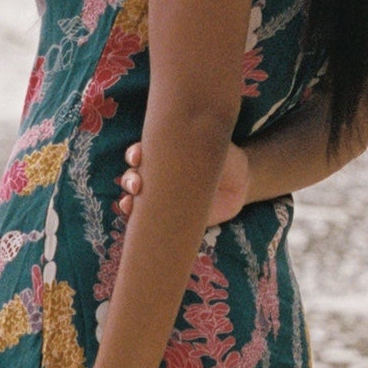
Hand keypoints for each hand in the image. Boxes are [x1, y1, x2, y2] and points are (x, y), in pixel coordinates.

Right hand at [116, 137, 249, 227]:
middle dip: (130, 179)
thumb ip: (202, 146)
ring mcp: (162, 196)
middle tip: (137, 185)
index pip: (141, 152)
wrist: (240, 184)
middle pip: (133, 175)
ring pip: (135, 198)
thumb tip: (189, 146)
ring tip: (129, 204)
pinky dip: (136, 220)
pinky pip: (148, 219)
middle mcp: (158, 174)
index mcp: (165, 154)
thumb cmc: (226, 158)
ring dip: (127, 200)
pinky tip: (133, 220)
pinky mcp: (170, 216)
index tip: (137, 157)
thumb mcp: (215, 147)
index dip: (135, 154)